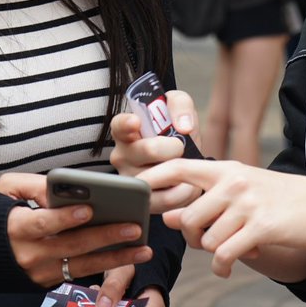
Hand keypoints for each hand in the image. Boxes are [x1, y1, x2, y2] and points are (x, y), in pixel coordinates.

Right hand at [0, 172, 153, 288]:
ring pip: (83, 266)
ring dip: (116, 259)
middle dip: (106, 237)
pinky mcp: (48, 283)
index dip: (65, 218)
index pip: (43, 223)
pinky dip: (105, 267)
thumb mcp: (5, 191)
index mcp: (16, 228)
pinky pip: (79, 274)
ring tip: (143, 249)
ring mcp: (40, 273)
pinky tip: (128, 257)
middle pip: (72, 246)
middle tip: (135, 227)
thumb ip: (33, 185)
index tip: (89, 209)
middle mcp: (30, 255)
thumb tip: (62, 189)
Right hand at [110, 89, 202, 212]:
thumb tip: (184, 128)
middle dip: (174, 146)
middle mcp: (121, 155)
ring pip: (160, 176)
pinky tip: (185, 181)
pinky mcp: (143, 201)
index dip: (127, 124)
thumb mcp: (176, 106)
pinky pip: (167, 199)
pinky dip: (184, 191)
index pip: (120, 125)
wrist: (181, 156)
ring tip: (184, 163)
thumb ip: (180, 105)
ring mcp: (129, 180)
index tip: (137, 122)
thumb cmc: (173, 129)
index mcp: (124, 130)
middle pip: (149, 150)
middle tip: (182, 146)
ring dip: (180, 170)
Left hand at [138, 159, 305, 277]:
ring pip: (206, 239)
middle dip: (191, 237)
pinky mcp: (260, 227)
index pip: (179, 166)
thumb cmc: (276, 198)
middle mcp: (233, 182)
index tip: (137, 190)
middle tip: (206, 241)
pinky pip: (225, 254)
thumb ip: (205, 200)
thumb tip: (167, 217)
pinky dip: (221, 267)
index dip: (153, 177)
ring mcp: (246, 203)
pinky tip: (226, 268)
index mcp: (225, 169)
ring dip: (211, 253)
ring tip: (225, 252)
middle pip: (187, 216)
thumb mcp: (241, 189)